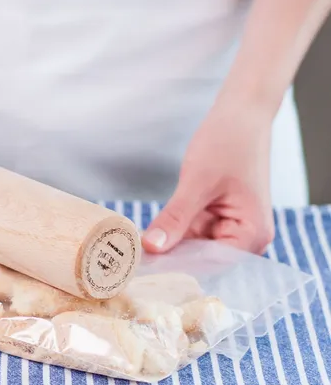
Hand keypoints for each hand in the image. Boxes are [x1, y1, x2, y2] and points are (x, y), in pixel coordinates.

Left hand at [142, 100, 275, 254]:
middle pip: (201, 260)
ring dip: (169, 245)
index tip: (144, 272)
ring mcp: (231, 228)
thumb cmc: (229, 141)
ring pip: (192, 247)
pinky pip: (191, 233)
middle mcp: (246, 238)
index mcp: (252, 234)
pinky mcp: (217, 219)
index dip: (177, 269)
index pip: (211, 265)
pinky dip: (173, 231)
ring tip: (137, 251)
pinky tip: (150, 235)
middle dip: (170, 258)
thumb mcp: (197, 182)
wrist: (241, 112)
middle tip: (133, 263)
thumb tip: (151, 247)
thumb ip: (175, 218)